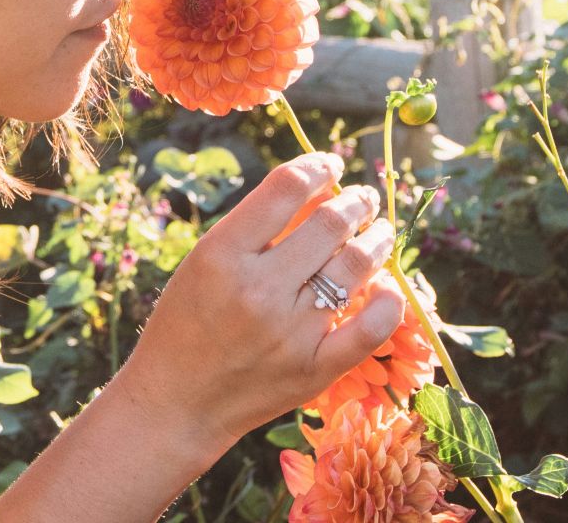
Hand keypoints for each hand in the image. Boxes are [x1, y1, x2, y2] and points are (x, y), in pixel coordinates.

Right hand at [109, 151, 403, 462]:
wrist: (176, 401)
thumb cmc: (184, 325)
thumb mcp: (202, 265)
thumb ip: (252, 231)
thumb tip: (315, 192)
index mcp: (222, 254)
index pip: (286, 188)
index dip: (317, 166)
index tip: (330, 166)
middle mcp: (258, 288)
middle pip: (330, 222)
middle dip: (356, 200)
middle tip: (362, 198)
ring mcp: (290, 330)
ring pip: (357, 265)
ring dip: (377, 239)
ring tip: (380, 232)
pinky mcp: (314, 368)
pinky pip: (372, 327)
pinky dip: (391, 300)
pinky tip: (391, 285)